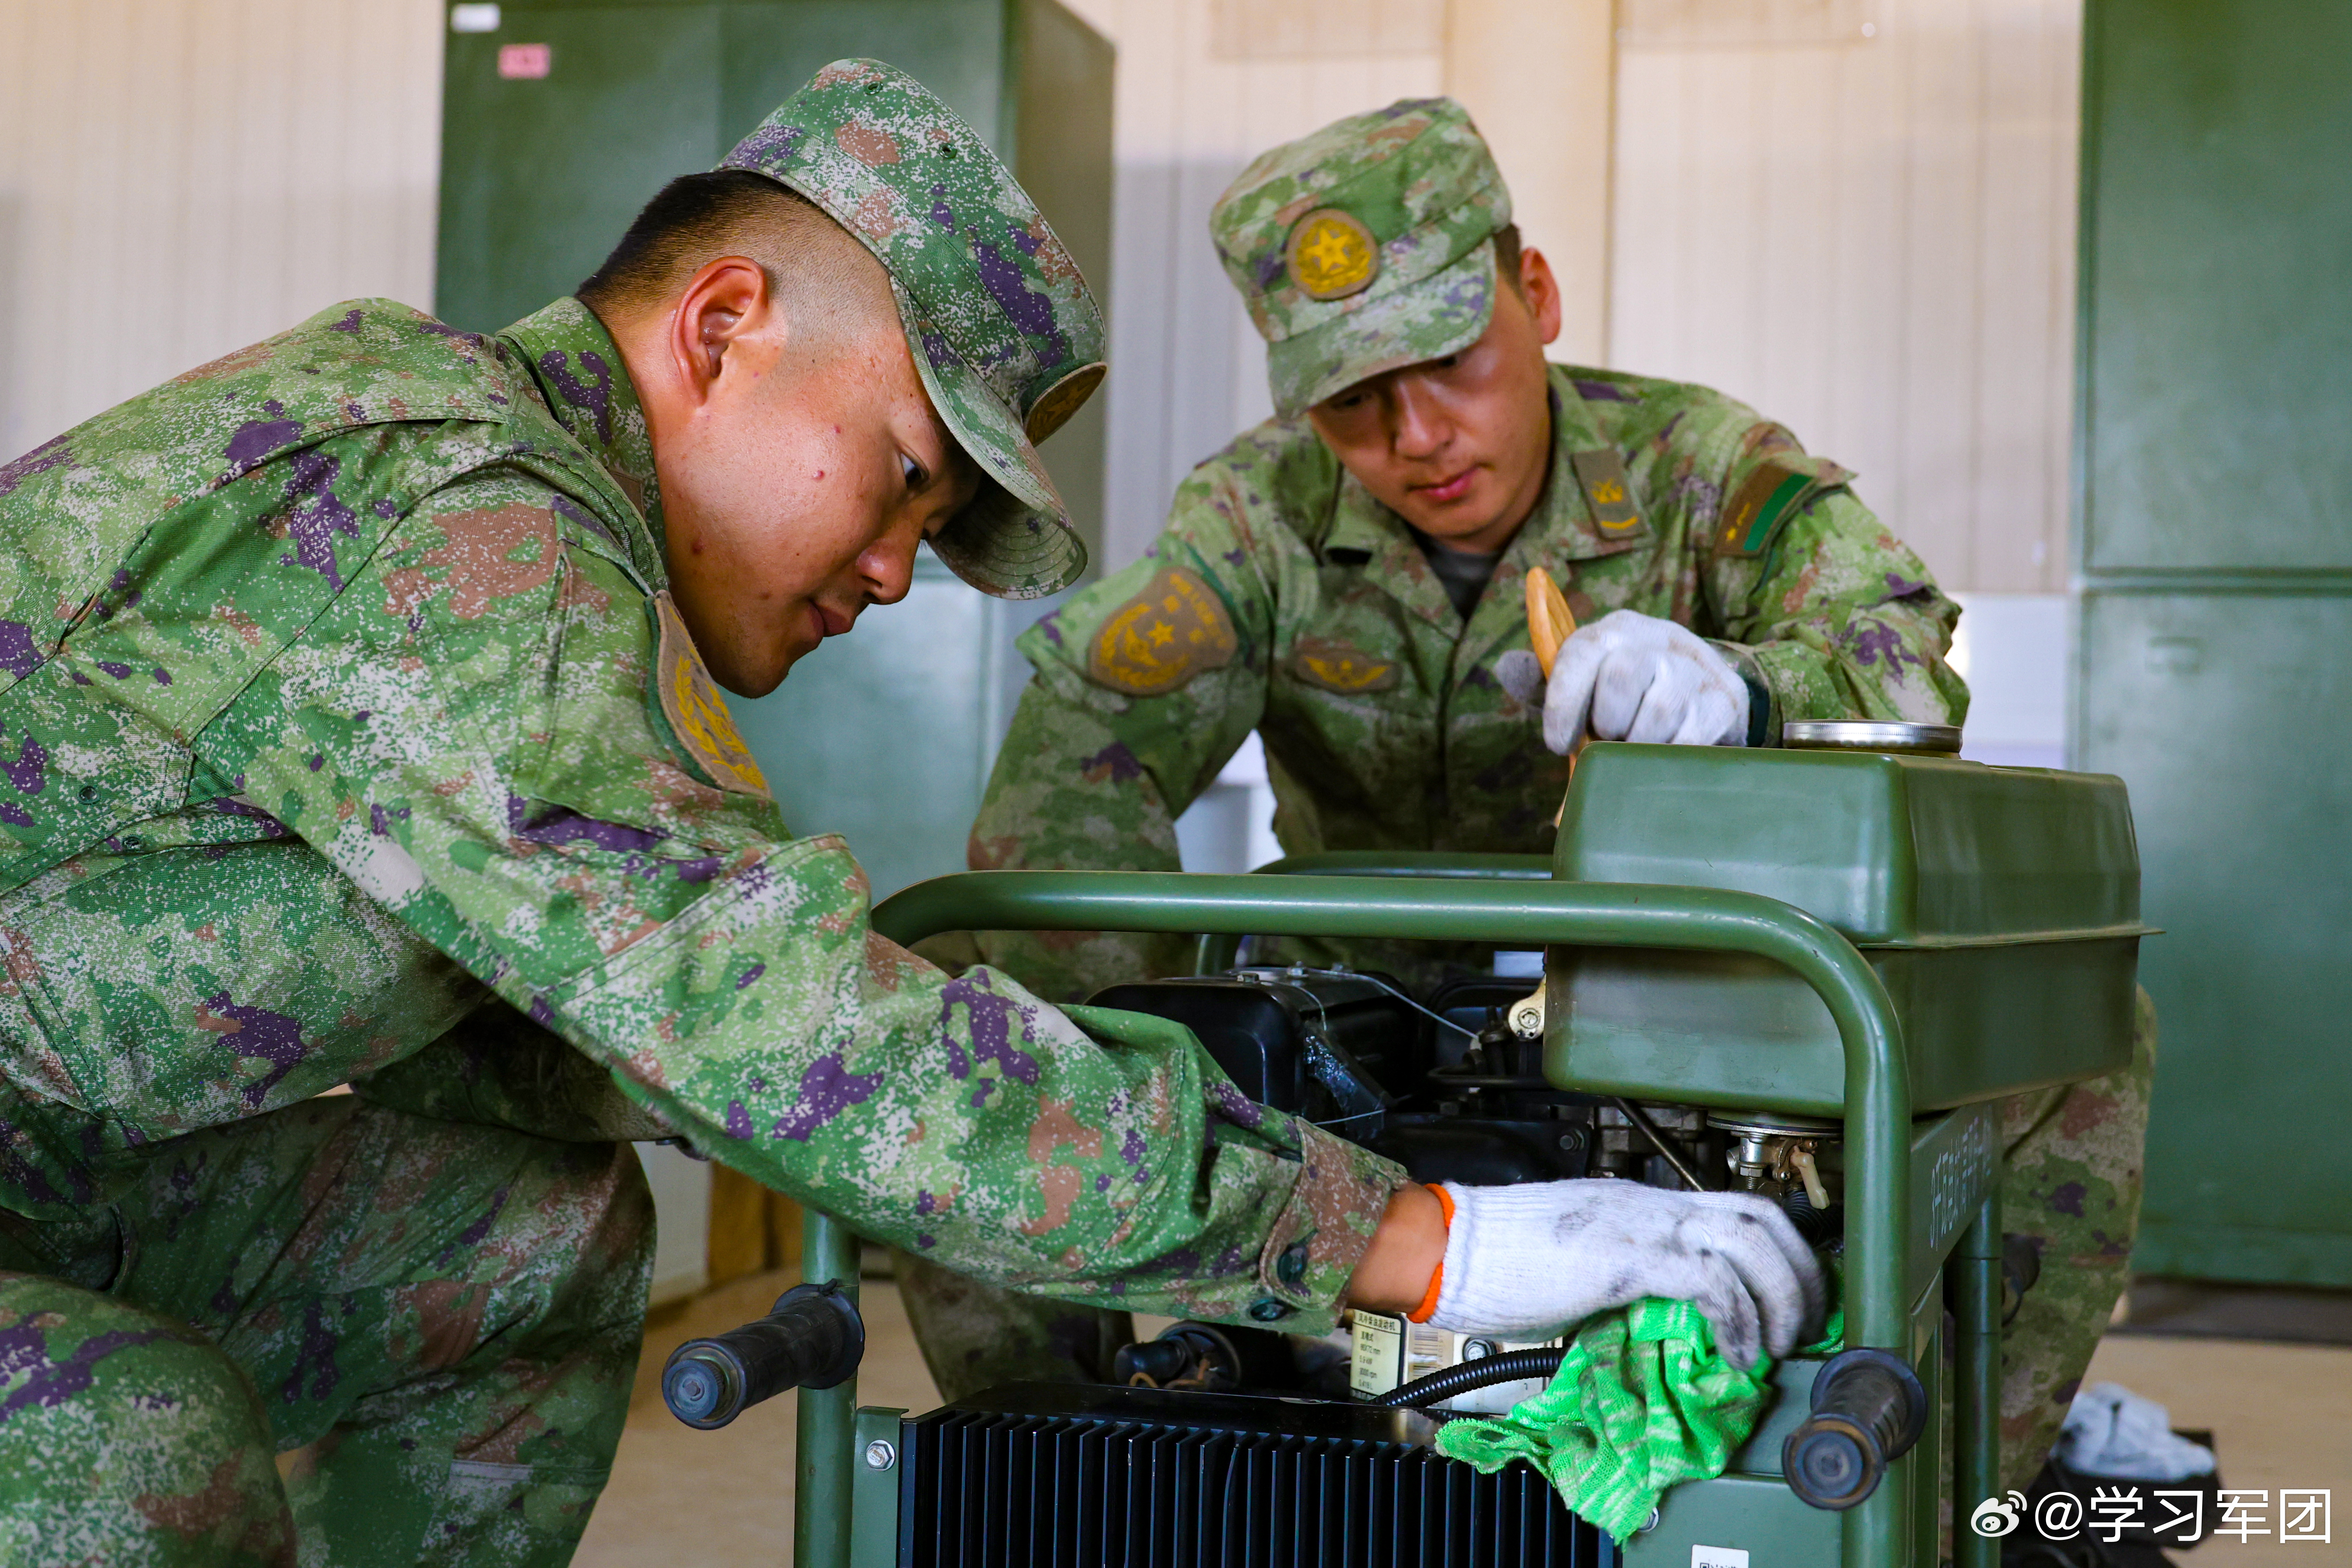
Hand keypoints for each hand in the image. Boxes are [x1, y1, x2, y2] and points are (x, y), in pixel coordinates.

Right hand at [1426, 1179, 1823, 1370]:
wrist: (1451, 1249)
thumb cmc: (1499, 1261)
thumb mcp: (1582, 1264)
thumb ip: (1630, 1279)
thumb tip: (1666, 1321)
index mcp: (1642, 1205)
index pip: (1740, 1209)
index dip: (1784, 1254)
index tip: (1792, 1301)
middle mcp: (1653, 1205)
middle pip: (1761, 1218)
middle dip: (1801, 1274)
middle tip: (1802, 1326)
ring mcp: (1643, 1226)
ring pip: (1749, 1241)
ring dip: (1779, 1297)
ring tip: (1773, 1344)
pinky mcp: (1629, 1259)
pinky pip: (1709, 1282)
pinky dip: (1737, 1319)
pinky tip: (1736, 1354)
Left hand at [1495, 610, 1748, 751]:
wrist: (1698, 693)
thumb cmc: (1622, 695)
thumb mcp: (1578, 682)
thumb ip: (1539, 680)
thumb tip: (1505, 667)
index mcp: (1613, 631)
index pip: (1581, 655)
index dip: (1563, 704)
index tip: (1558, 745)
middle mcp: (1655, 639)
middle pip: (1622, 676)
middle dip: (1608, 721)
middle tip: (1610, 737)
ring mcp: (1694, 668)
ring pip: (1659, 709)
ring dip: (1639, 742)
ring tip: (1637, 746)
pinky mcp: (1724, 700)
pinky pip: (1693, 735)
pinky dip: (1671, 755)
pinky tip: (1665, 755)